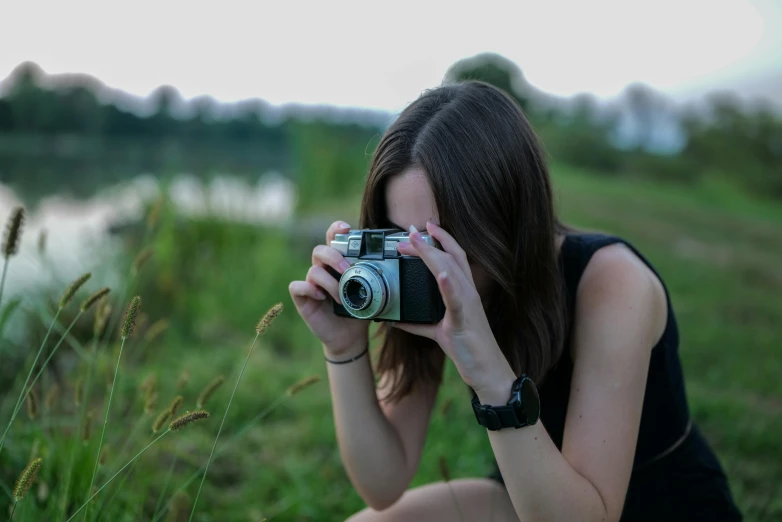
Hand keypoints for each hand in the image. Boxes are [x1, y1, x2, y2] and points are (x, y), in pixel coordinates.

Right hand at [289, 220, 368, 355]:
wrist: (349, 336)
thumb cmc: (359, 310)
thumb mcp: (371, 293)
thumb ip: (375, 278)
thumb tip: (393, 269)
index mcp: (338, 263)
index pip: (333, 238)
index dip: (336, 229)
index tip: (346, 229)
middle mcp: (323, 269)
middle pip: (320, 250)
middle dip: (334, 257)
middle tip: (347, 270)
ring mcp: (311, 283)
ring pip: (313, 270)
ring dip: (330, 282)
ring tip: (341, 297)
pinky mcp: (302, 298)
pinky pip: (297, 286)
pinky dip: (309, 289)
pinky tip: (322, 298)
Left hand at [394, 222, 514, 393]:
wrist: (487, 371)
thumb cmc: (468, 349)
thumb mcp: (439, 332)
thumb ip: (419, 324)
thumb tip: (396, 321)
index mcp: (465, 292)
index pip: (455, 257)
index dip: (441, 239)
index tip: (425, 226)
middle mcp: (469, 293)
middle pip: (450, 258)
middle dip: (429, 243)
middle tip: (407, 233)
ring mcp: (468, 305)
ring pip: (451, 272)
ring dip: (433, 255)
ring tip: (416, 242)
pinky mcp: (464, 321)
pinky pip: (456, 301)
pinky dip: (448, 286)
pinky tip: (440, 275)